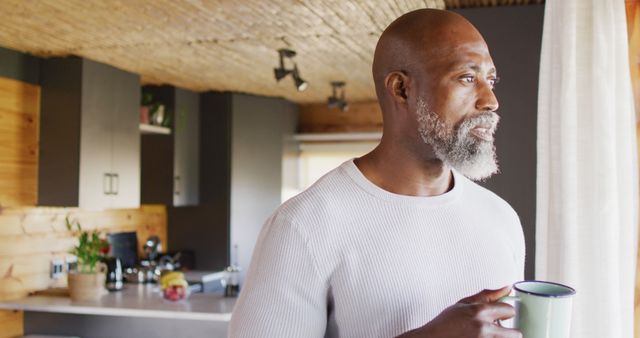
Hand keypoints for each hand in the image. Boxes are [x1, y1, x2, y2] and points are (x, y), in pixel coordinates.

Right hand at [397, 286, 521, 337]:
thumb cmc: (445, 324)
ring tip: (491, 336)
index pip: (509, 310)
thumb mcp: (463, 304)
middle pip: (516, 334)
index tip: (502, 316)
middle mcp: (483, 328)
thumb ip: (486, 296)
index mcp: (480, 311)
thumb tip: (507, 288)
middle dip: (510, 332)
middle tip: (500, 331)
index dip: (506, 313)